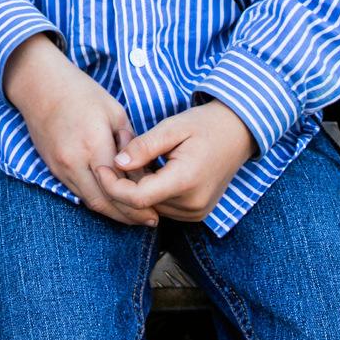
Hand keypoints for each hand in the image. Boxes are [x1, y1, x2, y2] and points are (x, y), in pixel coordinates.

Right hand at [2, 37, 152, 226]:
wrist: (40, 86)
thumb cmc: (82, 94)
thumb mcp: (115, 112)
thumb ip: (129, 144)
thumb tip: (142, 171)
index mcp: (94, 144)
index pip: (120, 185)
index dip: (140, 202)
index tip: (157, 210)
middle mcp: (75, 162)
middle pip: (105, 202)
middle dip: (129, 216)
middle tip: (150, 221)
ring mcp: (61, 168)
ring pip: (90, 202)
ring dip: (113, 213)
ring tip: (135, 218)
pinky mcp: (53, 169)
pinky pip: (78, 193)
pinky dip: (97, 201)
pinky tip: (112, 203)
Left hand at [95, 101, 256, 222]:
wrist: (238, 133)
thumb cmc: (204, 125)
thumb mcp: (172, 128)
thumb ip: (144, 147)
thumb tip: (117, 162)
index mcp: (185, 182)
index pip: (137, 198)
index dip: (113, 185)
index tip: (100, 167)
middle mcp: (192, 205)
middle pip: (142, 205)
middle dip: (123, 183)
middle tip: (118, 155)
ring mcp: (196, 212)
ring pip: (150, 208)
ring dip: (136, 188)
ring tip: (137, 159)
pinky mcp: (196, 213)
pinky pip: (163, 207)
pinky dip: (151, 192)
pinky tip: (151, 170)